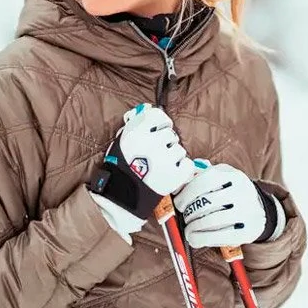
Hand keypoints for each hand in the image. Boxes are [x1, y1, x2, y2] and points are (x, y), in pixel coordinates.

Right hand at [87, 104, 197, 220]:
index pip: (157, 115)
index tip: (159, 129)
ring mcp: (164, 159)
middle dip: (165, 143)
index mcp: (136, 132)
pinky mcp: (175, 175)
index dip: (161, 122)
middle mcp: (151, 142)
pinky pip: (187, 164)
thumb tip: (148, 108)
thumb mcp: (121, 141)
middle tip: (155, 155)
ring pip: (179, 149)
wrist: (121, 199)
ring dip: (172, 157)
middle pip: (170, 134)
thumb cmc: (120, 168)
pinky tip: (170, 173)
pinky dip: (182, 169)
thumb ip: (134, 124)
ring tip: (159, 167)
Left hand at [174, 161, 285, 247]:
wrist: (260, 210)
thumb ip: (198, 178)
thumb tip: (177, 187)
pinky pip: (220, 237)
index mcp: (234, 175)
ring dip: (193, 227)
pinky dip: (202, 239)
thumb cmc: (230, 194)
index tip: (179, 203)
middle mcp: (243, 191)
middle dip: (189, 212)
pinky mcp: (249, 230)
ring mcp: (248, 211)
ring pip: (211, 220)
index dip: (186, 193)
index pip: (204, 181)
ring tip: (189, 229)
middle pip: (206, 202)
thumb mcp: (221, 179)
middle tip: (185, 217)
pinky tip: (196, 238)